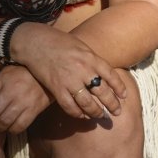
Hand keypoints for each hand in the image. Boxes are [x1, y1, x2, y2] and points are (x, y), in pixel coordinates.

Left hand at [0, 65, 51, 135]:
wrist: (49, 73)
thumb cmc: (25, 72)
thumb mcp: (7, 72)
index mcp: (3, 78)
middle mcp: (12, 90)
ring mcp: (24, 100)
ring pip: (4, 121)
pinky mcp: (34, 109)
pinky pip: (19, 126)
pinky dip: (11, 130)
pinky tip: (9, 128)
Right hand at [7, 22, 128, 119]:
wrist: (34, 42)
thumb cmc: (58, 42)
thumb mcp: (80, 46)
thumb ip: (91, 60)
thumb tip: (102, 74)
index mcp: (90, 57)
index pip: (111, 75)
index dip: (119, 87)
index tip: (123, 96)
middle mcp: (82, 69)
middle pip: (102, 92)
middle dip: (112, 104)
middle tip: (117, 112)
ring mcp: (69, 80)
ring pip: (88, 103)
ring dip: (96, 111)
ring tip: (101, 115)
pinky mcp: (56, 88)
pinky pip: (70, 106)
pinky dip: (77, 113)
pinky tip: (82, 115)